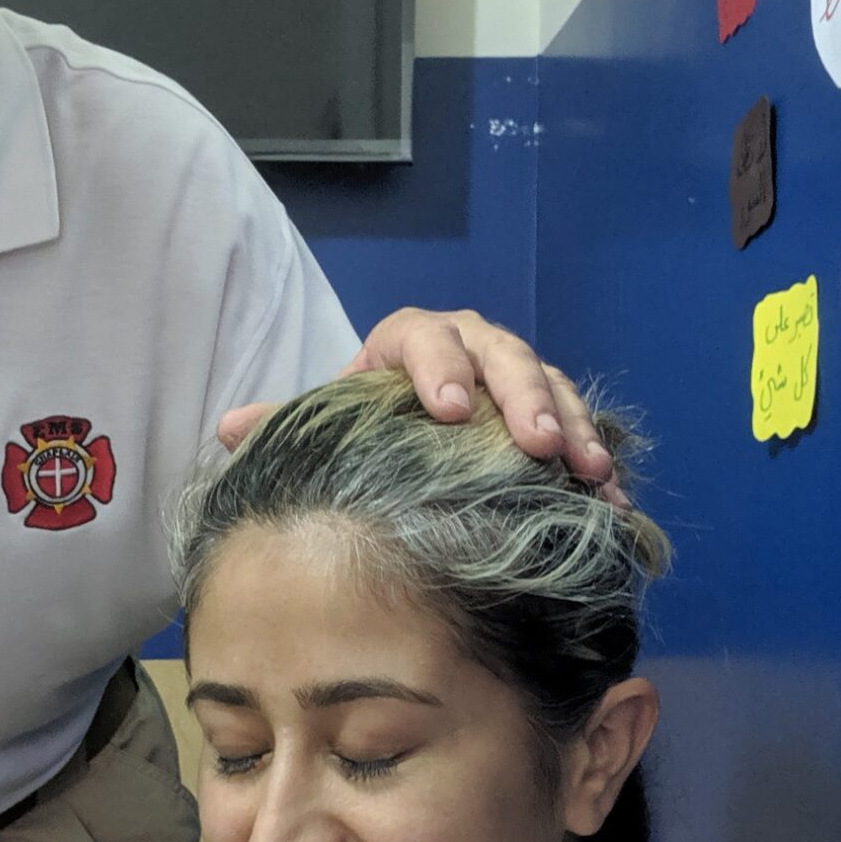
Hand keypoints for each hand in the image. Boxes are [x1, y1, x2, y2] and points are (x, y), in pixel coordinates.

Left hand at [219, 310, 622, 495]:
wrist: (408, 433)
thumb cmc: (364, 425)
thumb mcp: (328, 423)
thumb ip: (285, 425)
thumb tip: (227, 427)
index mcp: (408, 341)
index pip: (424, 338)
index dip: (439, 368)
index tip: (449, 410)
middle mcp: (471, 348)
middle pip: (503, 356)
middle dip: (525, 398)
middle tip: (538, 444)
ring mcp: (517, 379)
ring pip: (553, 387)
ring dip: (575, 428)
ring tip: (588, 473)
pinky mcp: (552, 415)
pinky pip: (582, 429)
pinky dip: (598, 463)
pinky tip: (613, 503)